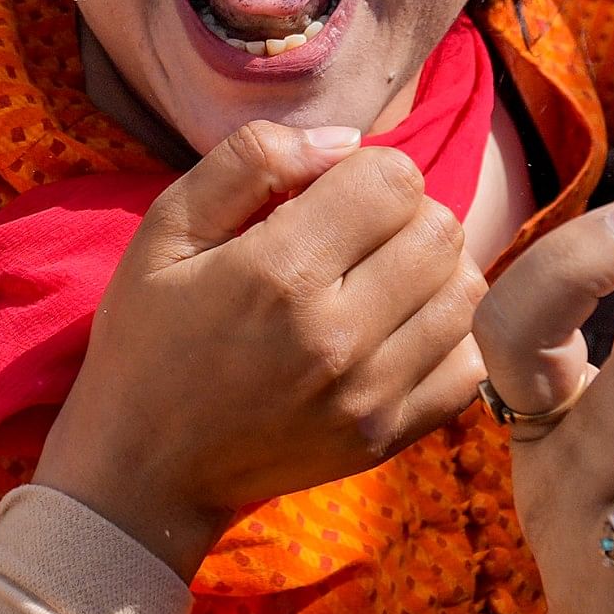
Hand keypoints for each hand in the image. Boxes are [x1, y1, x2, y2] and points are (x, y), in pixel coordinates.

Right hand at [34, 123, 489, 573]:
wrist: (143, 472)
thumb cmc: (148, 339)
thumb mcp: (165, 230)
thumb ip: (250, 161)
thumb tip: (345, 140)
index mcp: (280, 273)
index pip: (394, 180)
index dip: (366, 171)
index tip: (328, 196)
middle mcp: (338, 335)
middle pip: (442, 229)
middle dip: (405, 215)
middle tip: (356, 237)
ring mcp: (371, 394)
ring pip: (468, 293)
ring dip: (433, 272)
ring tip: (381, 281)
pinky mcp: (388, 437)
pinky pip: (470, 365)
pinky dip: (448, 336)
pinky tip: (399, 332)